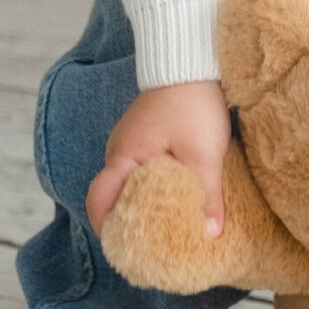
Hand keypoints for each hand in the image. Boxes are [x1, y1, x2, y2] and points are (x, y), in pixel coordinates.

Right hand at [86, 80, 231, 239]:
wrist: (191, 56)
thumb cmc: (193, 102)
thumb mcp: (204, 153)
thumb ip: (207, 196)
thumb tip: (210, 235)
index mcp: (124, 157)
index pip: (99, 202)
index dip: (107, 230)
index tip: (126, 252)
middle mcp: (120, 150)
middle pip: (112, 196)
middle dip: (127, 223)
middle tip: (149, 247)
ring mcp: (131, 140)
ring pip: (129, 182)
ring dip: (143, 203)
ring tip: (166, 226)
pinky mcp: (146, 133)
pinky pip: (141, 167)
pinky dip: (152, 185)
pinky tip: (175, 194)